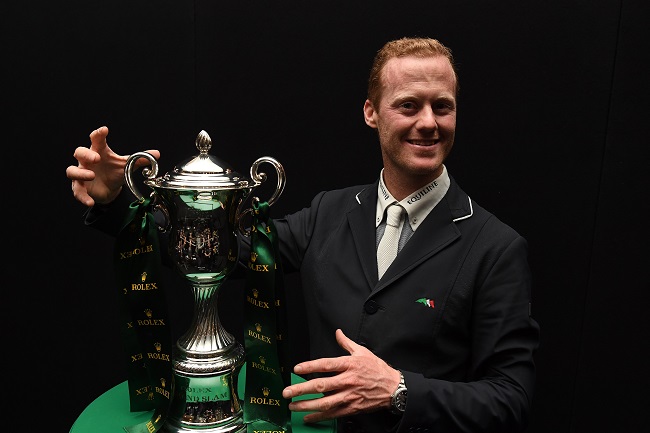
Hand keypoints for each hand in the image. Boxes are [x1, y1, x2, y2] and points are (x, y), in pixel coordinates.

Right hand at [66, 126, 159, 206]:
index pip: (97, 140)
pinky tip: (90, 201)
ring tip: (91, 175)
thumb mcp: (127, 165)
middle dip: (86, 154)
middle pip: (79, 152)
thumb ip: (140, 159)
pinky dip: (82, 197)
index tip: (104, 130)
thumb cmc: (114, 171)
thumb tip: (157, 154)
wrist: (109, 189)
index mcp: (99, 151)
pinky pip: (77, 191)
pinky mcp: (81, 188)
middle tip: (96, 158)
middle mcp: (87, 161)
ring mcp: (82, 174)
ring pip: (72, 171)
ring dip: (80, 173)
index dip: (99, 134)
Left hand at [282, 329, 400, 422]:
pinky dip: (319, 417)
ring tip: (293, 406)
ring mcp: (349, 396)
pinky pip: (332, 414)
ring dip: (306, 405)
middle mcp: (347, 380)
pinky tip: (307, 417)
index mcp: (349, 365)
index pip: (326, 364)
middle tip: (287, 392)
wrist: (393, 388)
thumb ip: (347, 343)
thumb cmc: (378, 369)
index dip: (310, 366)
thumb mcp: (363, 352)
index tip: (297, 368)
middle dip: (301, 389)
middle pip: (321, 385)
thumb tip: (337, 332)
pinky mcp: (351, 408)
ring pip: (324, 402)